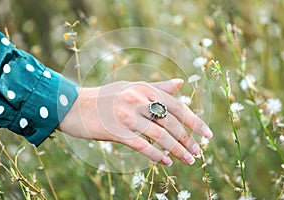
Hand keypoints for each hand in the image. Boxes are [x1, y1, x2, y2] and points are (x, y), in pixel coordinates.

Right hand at [59, 79, 212, 165]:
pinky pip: (143, 146)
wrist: (74, 105)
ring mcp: (127, 116)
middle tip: (199, 152)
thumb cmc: (106, 97)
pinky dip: (157, 155)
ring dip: (178, 150)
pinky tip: (166, 162)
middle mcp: (138, 100)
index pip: (177, 106)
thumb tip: (181, 83)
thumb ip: (157, 87)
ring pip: (161, 136)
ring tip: (190, 160)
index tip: (208, 135)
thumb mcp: (132, 86)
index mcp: (144, 88)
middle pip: (171, 123)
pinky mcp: (117, 132)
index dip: (195, 121)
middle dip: (189, 139)